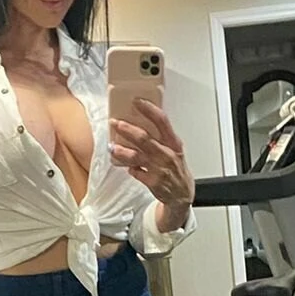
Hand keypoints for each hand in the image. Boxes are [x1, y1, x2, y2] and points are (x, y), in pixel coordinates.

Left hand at [111, 99, 194, 225]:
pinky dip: (129, 168)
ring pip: (136, 156)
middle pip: (144, 138)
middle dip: (127, 129)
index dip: (148, 109)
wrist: (182, 194)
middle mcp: (167, 154)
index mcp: (174, 143)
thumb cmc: (176, 169)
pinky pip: (135, 172)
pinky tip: (125, 165)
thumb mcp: (175, 150)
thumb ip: (162, 137)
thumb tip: (142, 122)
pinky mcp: (152, 182)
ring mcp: (159, 169)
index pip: (162, 121)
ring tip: (112, 147)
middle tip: (115, 123)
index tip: (137, 101)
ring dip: (121, 151)